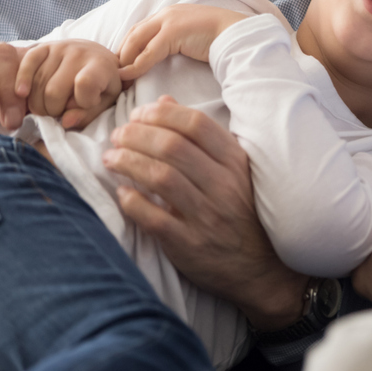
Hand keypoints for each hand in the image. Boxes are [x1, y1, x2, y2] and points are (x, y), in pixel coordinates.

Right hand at [15, 39, 121, 128]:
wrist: (95, 56)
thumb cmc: (101, 84)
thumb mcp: (104, 102)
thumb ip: (88, 115)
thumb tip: (65, 122)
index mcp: (101, 66)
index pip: (85, 84)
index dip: (82, 102)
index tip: (85, 104)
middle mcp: (79, 53)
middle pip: (53, 91)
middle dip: (53, 110)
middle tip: (59, 112)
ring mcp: (60, 47)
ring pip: (37, 84)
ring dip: (38, 103)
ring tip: (48, 105)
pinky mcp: (43, 46)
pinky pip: (27, 64)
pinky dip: (21, 81)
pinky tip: (23, 93)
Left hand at [104, 96, 306, 329]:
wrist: (260, 269)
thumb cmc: (240, 212)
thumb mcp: (231, 169)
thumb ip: (200, 136)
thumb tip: (165, 101)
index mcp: (235, 162)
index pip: (196, 124)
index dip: (161, 114)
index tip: (139, 114)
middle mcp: (224, 186)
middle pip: (173, 147)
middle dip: (136, 135)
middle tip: (117, 136)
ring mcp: (208, 216)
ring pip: (160, 178)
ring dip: (128, 163)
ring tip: (111, 158)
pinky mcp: (190, 245)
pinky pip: (154, 218)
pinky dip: (132, 202)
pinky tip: (121, 193)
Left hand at [117, 4, 248, 80]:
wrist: (238, 34)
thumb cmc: (220, 40)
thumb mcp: (192, 38)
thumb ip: (177, 42)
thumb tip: (165, 57)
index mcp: (171, 14)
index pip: (140, 30)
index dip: (128, 48)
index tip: (122, 66)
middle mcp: (166, 14)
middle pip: (133, 33)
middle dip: (121, 54)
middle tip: (114, 74)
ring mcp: (169, 20)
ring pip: (136, 41)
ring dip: (124, 60)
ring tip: (119, 79)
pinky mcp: (173, 32)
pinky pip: (148, 52)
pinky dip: (136, 66)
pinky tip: (129, 77)